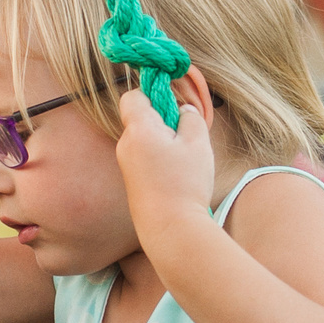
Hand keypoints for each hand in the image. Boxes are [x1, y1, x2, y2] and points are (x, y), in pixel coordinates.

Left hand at [114, 68, 218, 240]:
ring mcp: (125, 165)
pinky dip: (159, 158)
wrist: (170, 229)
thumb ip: (191, 118)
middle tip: (185, 135)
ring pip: (144, 139)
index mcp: (139, 129)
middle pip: (140, 118)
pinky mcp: (131, 181)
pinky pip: (144, 157)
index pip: (132, 96)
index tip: (171, 103)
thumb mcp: (198, 143)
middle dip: (162, 119)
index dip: (151, 93)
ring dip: (163, 141)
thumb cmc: (184, 184)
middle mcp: (125, 145)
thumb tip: (183, 110)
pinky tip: (176, 175)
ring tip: (183, 160)